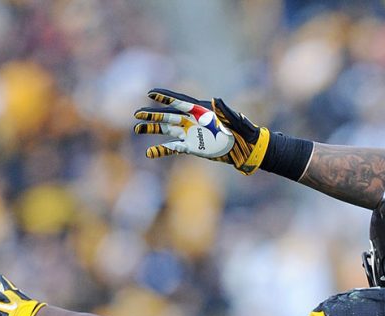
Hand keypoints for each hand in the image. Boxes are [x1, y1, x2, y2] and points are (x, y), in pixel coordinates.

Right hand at [134, 88, 269, 174]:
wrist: (248, 148)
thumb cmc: (245, 132)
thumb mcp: (236, 120)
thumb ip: (225, 110)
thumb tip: (215, 99)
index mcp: (202, 111)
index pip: (181, 102)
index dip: (166, 97)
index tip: (150, 92)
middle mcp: (193, 121)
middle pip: (169, 116)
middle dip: (153, 114)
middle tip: (136, 114)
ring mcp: (191, 134)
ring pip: (167, 130)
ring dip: (152, 129)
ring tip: (137, 128)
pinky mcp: (192, 147)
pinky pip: (173, 148)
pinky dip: (162, 150)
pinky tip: (149, 153)